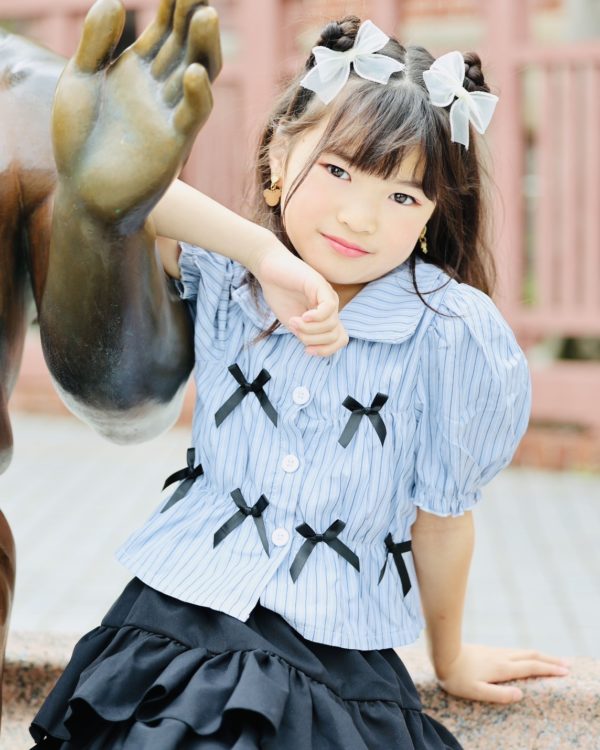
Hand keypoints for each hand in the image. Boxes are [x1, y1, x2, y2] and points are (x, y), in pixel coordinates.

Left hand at [52, 0, 220, 222]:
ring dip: (205, 45)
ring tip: (205, 14)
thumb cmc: (79, 137)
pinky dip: (198, 94)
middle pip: (187, 43)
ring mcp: (171, 113)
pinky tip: (193, 72)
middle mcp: (160, 86)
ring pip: (200, 71)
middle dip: (194, 14)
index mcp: (138, 67)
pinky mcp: (176, 143)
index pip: (165, 27)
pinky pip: (194, 114)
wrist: (83, 190)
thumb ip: (96, 42)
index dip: (175, 1)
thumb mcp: (79, 80)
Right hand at [254, 246, 348, 356]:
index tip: (306, 350)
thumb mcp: (293, 323)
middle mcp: (331, 307)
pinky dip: (315, 318)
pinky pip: (329, 308)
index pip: (340, 339)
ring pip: (331, 325)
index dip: (326, 350)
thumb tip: (315, 346)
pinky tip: (302, 316)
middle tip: (295, 330)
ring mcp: (327, 296)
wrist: (269, 270)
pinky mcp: (321, 285)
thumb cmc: (279, 294)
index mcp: (325, 317)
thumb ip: (306, 335)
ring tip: (293, 321)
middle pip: (335, 335)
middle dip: (314, 339)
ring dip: (309, 329)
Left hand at [434, 643, 570, 703]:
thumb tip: (521, 694)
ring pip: (523, 651)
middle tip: (567, 665)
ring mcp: (495, 652)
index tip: (565, 672)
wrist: (441, 653)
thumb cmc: (456, 677)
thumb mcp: (475, 691)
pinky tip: (525, 656)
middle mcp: (501, 657)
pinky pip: (514, 651)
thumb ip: (498, 694)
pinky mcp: (488, 650)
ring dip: (540, 655)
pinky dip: (527, 654)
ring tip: (551, 660)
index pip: (531, 667)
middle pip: (531, 656)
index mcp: (501, 668)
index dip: (549, 669)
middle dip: (550, 660)